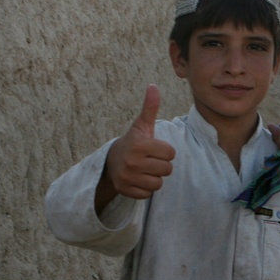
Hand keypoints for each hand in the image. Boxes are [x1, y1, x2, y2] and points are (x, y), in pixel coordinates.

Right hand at [96, 85, 175, 211]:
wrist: (109, 163)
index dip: (165, 151)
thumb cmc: (133, 143)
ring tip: (145, 170)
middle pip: (167, 170)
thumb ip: (150, 107)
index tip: (154, 149)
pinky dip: (145, 188)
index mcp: (140, 145)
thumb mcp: (141, 125)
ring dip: (154, 178)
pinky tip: (138, 179)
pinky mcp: (126, 190)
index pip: (171, 153)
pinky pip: (148, 194)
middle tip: (149, 160)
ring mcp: (128, 177)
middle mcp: (132, 162)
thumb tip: (153, 85)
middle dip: (161, 165)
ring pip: (159, 183)